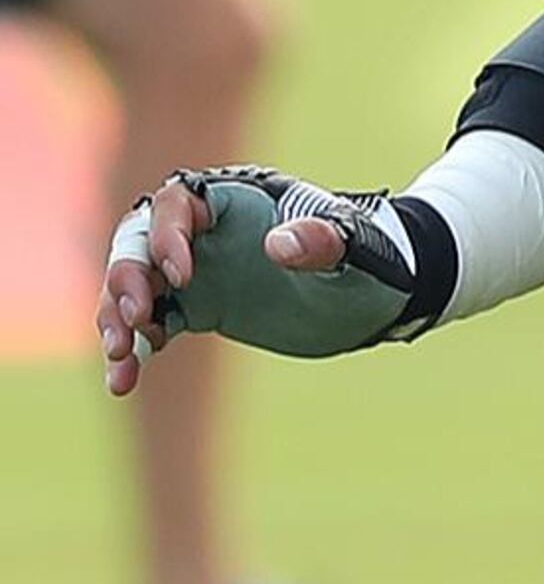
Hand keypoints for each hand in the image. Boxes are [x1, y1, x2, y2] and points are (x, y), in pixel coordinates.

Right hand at [99, 167, 452, 394]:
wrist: (384, 294)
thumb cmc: (375, 257)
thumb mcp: (356, 249)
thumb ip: (323, 241)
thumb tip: (279, 245)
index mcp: (240, 201)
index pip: (177, 202)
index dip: (167, 235)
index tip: (182, 275)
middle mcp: (209, 231)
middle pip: (139, 242)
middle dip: (128, 276)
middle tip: (140, 317)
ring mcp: (201, 270)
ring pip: (135, 285)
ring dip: (118, 317)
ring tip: (125, 356)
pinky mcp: (200, 307)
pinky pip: (151, 324)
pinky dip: (134, 350)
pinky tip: (124, 382)